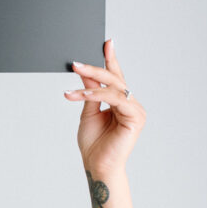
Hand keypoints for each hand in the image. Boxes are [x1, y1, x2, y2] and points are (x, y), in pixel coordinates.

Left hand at [63, 39, 145, 174]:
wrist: (96, 165)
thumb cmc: (94, 143)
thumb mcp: (88, 111)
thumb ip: (89, 91)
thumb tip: (84, 70)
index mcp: (121, 102)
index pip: (116, 77)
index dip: (111, 59)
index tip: (107, 42)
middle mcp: (131, 104)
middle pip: (115, 79)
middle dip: (95, 68)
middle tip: (76, 63)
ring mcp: (135, 110)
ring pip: (113, 88)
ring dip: (90, 85)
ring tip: (71, 90)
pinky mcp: (136, 117)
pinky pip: (114, 99)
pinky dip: (96, 95)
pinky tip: (80, 95)